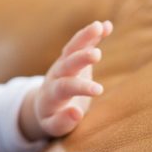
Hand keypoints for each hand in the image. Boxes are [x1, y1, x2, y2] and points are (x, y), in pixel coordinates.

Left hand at [20, 20, 113, 139]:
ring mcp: (63, 64)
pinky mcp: (71, 57)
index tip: (98, 91)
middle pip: (66, 64)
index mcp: (51, 94)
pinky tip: (107, 25)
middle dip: (80, 58)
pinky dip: (92, 35)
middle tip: (96, 55)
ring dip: (85, 37)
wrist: (44, 103)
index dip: (80, 88)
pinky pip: (81, 43)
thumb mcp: (53, 126)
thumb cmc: (52, 118)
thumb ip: (63, 122)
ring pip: (72, 48)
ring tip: (100, 26)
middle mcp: (56, 75)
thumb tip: (76, 112)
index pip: (64, 88)